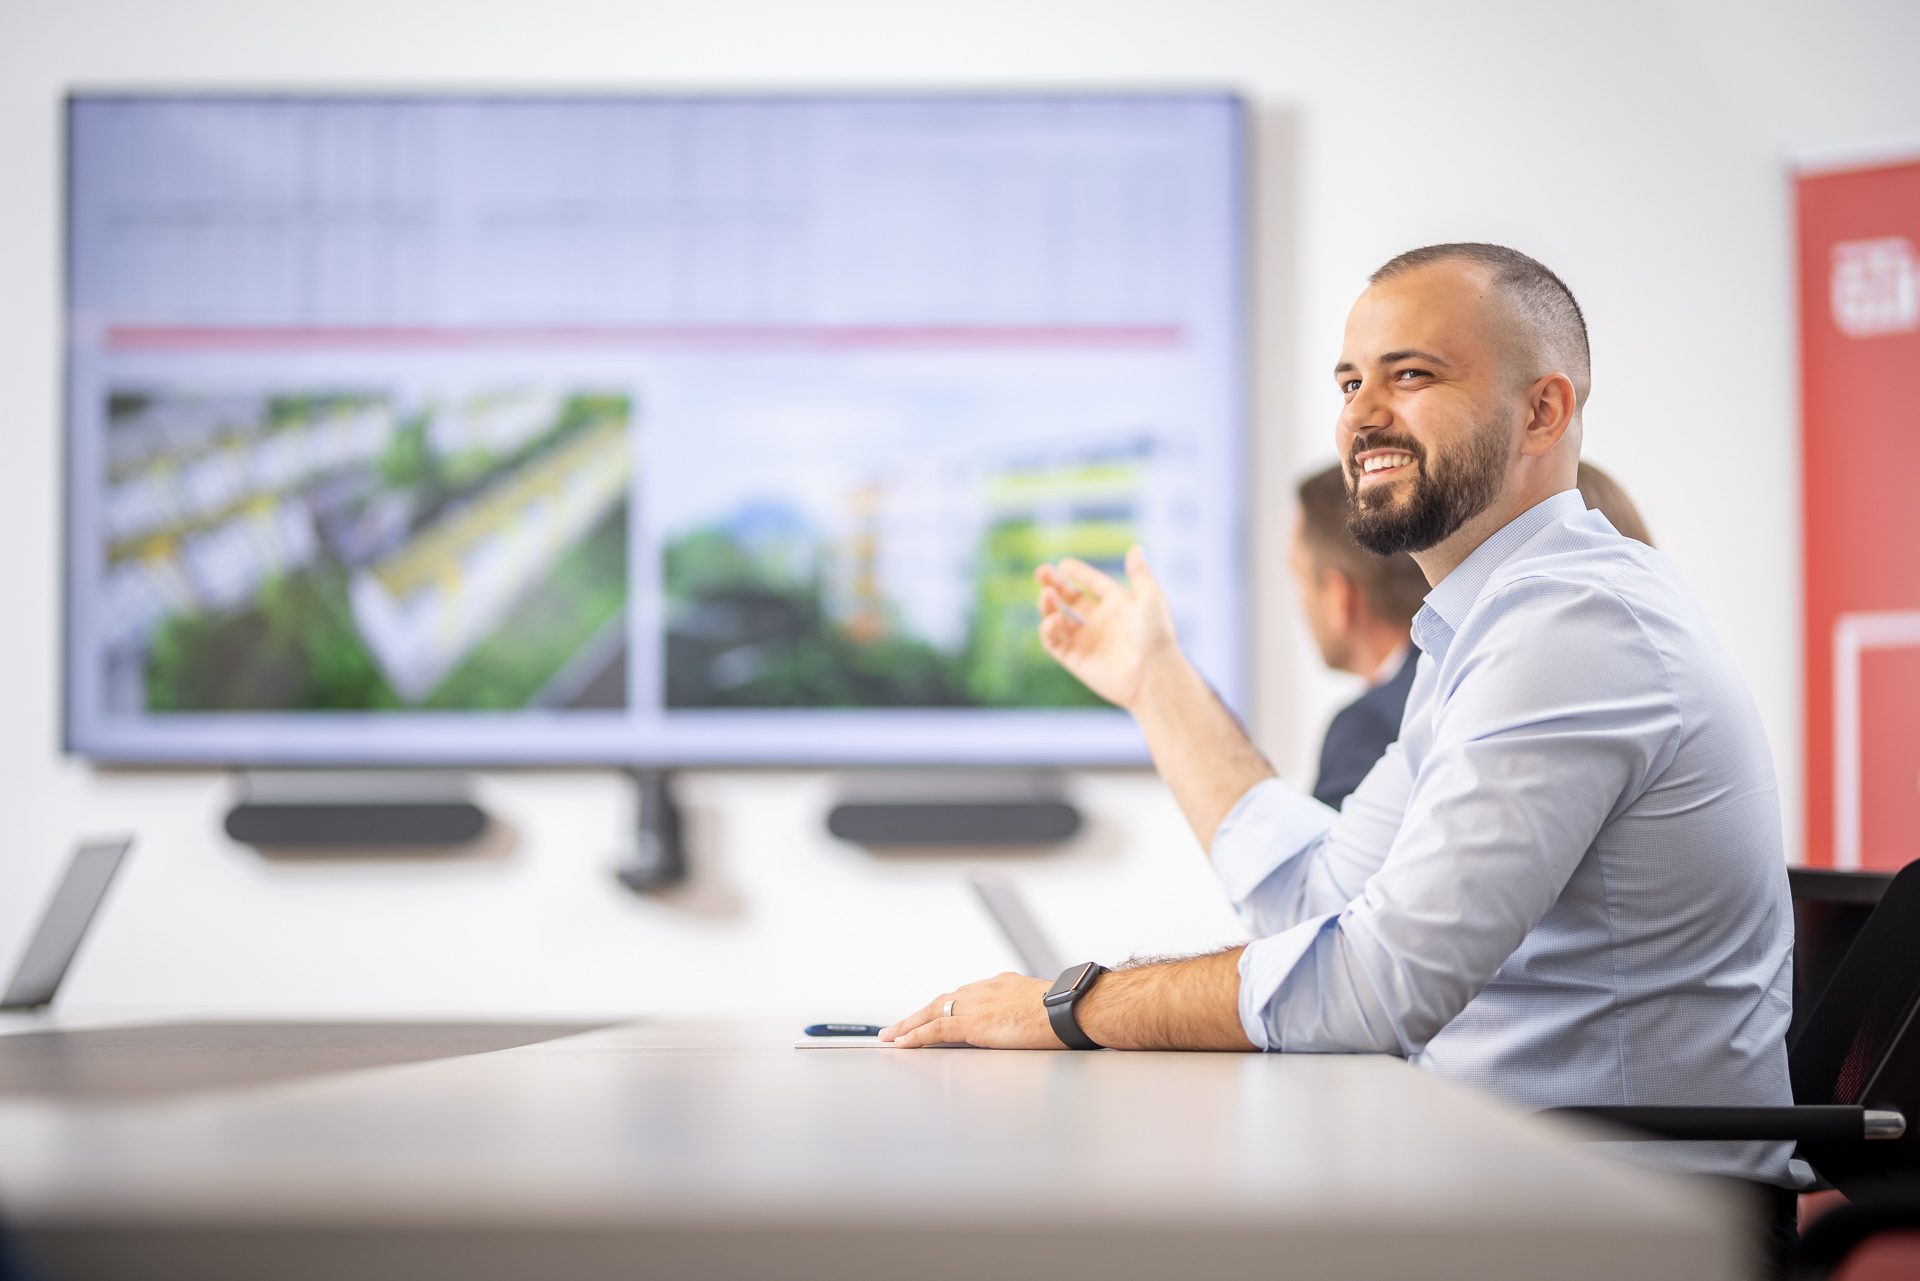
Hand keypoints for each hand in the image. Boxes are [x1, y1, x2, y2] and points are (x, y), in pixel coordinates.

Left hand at [882, 973, 1062, 1048]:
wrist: (1071, 1009)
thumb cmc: (1068, 1012)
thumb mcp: (1044, 1007)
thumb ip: (1027, 1013)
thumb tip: (1030, 1025)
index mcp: (1002, 985)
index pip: (966, 996)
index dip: (946, 1006)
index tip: (934, 1014)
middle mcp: (985, 989)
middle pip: (943, 1000)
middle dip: (920, 1013)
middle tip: (901, 1025)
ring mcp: (977, 1004)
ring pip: (932, 1012)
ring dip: (909, 1024)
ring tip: (892, 1035)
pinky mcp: (973, 1022)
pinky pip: (935, 1028)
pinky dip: (916, 1034)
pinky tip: (902, 1042)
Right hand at [1034, 546, 1180, 712]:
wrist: (1153, 673)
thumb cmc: (1156, 634)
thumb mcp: (1150, 596)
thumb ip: (1139, 573)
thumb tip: (1135, 549)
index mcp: (1119, 606)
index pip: (1094, 585)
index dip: (1079, 574)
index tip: (1063, 564)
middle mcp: (1102, 623)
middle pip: (1071, 601)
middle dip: (1054, 586)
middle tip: (1040, 572)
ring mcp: (1088, 642)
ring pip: (1059, 620)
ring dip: (1048, 606)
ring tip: (1046, 595)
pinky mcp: (1077, 660)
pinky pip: (1055, 643)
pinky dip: (1049, 630)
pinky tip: (1053, 620)